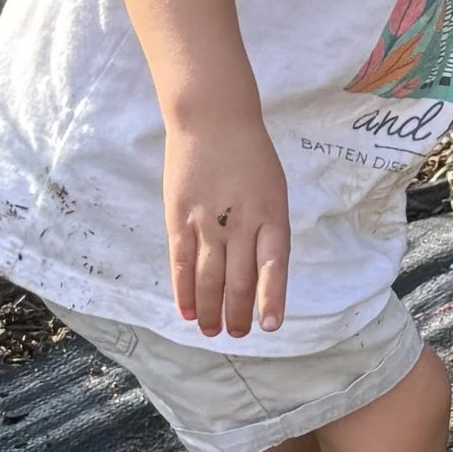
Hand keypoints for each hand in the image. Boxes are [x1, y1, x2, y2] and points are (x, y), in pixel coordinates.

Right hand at [162, 111, 289, 337]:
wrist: (212, 118)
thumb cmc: (249, 154)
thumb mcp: (272, 189)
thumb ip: (267, 227)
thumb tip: (261, 269)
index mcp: (271, 213)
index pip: (273, 265)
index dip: (271, 298)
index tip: (270, 326)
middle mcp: (241, 221)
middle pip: (238, 279)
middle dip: (237, 313)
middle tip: (235, 333)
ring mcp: (207, 221)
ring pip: (208, 277)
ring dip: (210, 309)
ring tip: (211, 330)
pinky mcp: (179, 217)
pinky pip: (181, 262)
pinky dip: (184, 290)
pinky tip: (187, 310)